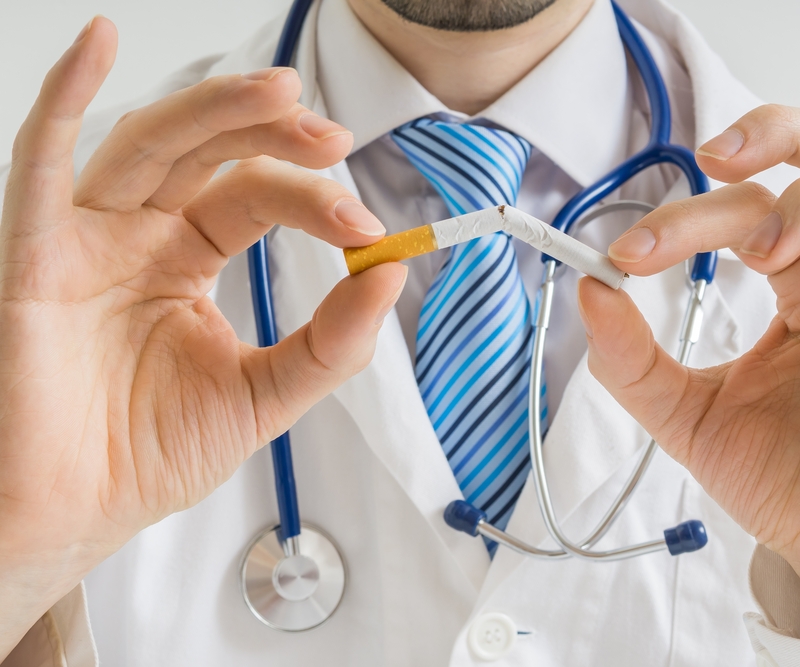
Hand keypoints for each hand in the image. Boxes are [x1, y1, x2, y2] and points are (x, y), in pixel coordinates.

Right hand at [0, 18, 405, 653]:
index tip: (369, 230)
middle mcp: (136, 237)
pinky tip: (96, 44)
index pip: (254, 199)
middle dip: (273, 134)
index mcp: (185, 260)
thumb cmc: (148, 455)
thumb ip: (329, 343)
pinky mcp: (36, 257)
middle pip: (209, 154)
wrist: (76, 516)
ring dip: (214, 109)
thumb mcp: (262, 396)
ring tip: (280, 93)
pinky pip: (39, 164)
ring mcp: (85, 239)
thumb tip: (390, 275)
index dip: (314, 201)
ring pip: (150, 144)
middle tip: (333, 138)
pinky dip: (62, 96)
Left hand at [578, 105, 799, 636]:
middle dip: (777, 131)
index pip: (748, 207)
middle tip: (715, 160)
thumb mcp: (692, 418)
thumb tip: (588, 289)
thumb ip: (636, 360)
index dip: (686, 216)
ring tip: (767, 253)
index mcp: (797, 278)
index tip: (626, 254)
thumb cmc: (787, 479)